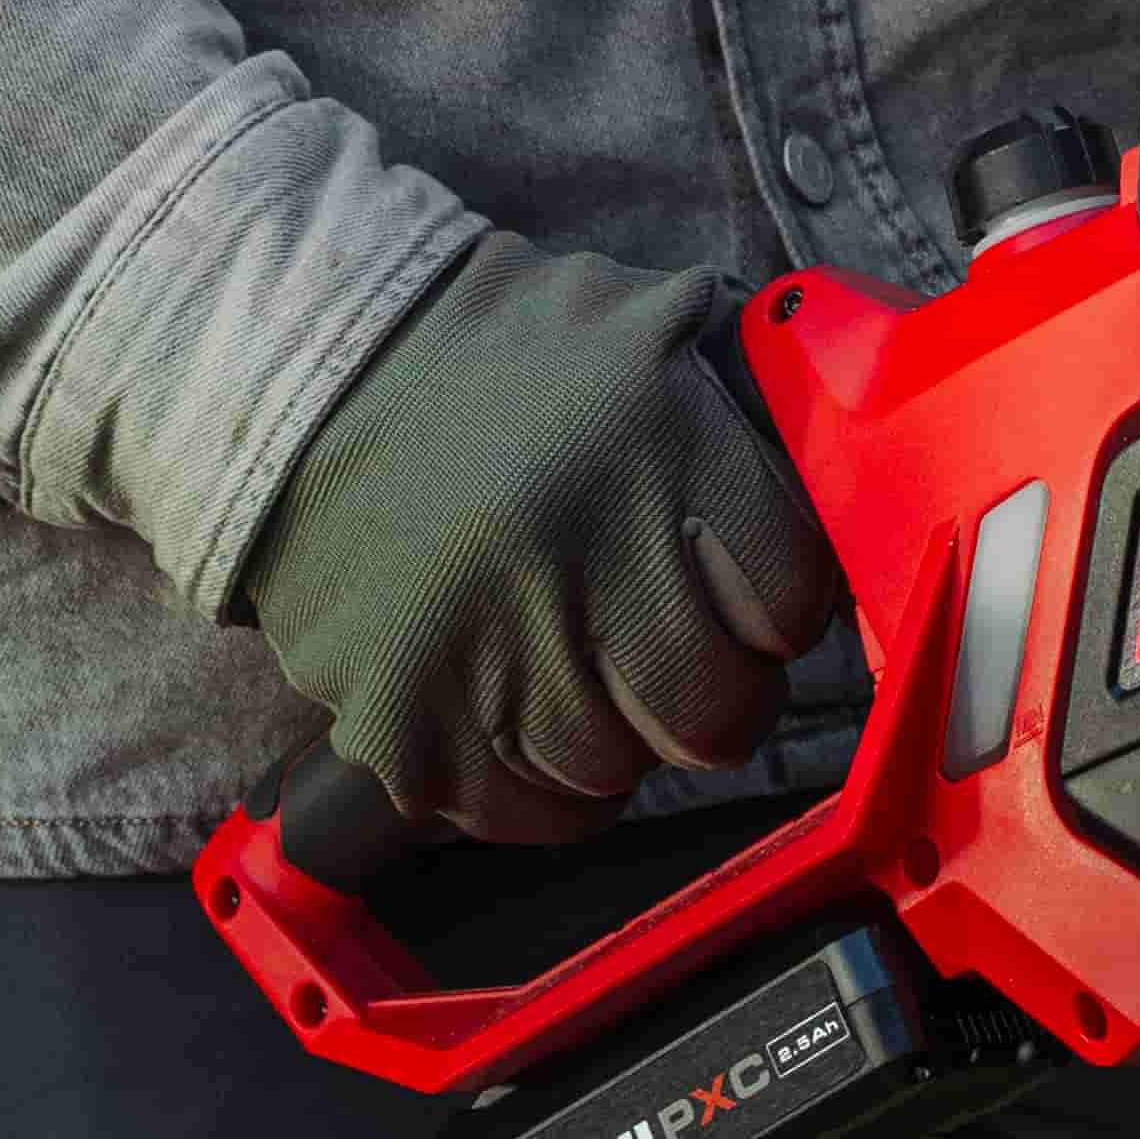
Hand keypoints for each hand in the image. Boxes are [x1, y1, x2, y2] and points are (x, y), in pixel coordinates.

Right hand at [236, 232, 832, 844]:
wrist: (293, 376)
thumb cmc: (481, 356)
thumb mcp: (627, 324)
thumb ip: (731, 393)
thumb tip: (846, 450)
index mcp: (655, 438)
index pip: (789, 596)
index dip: (779, 608)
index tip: (750, 601)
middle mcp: (580, 546)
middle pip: (713, 706)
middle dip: (710, 692)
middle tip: (673, 654)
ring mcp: (488, 647)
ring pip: (620, 768)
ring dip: (613, 730)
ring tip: (571, 660)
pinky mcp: (408, 726)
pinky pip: (528, 814)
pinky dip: (540, 787)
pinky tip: (521, 713)